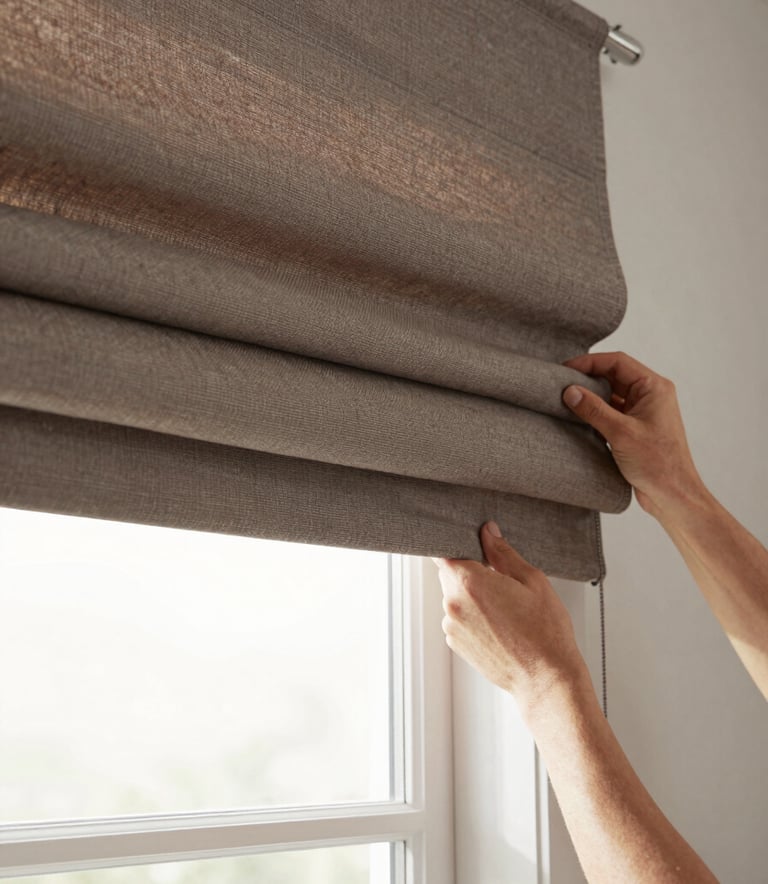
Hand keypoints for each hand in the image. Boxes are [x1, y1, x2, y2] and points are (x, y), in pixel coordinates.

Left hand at [433, 521, 587, 714]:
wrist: (546, 678)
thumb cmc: (545, 632)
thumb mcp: (532, 580)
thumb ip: (503, 552)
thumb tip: (487, 532)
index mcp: (469, 582)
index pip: (442, 550)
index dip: (454, 543)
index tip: (469, 544)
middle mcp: (454, 604)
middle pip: (449, 573)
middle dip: (469, 570)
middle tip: (500, 579)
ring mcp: (452, 626)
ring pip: (455, 596)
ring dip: (472, 595)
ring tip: (505, 607)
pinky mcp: (456, 644)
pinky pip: (459, 618)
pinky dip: (473, 615)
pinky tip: (500, 624)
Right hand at [562, 351, 704, 518]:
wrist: (673, 495)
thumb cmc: (657, 463)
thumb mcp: (620, 432)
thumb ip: (593, 409)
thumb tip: (570, 391)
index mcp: (654, 388)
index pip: (617, 362)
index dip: (589, 362)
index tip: (565, 369)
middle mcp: (650, 396)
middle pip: (613, 376)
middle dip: (587, 378)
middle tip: (561, 384)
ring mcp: (642, 412)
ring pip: (611, 395)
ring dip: (590, 397)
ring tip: (566, 400)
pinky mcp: (635, 429)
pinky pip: (611, 412)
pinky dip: (595, 412)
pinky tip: (578, 418)